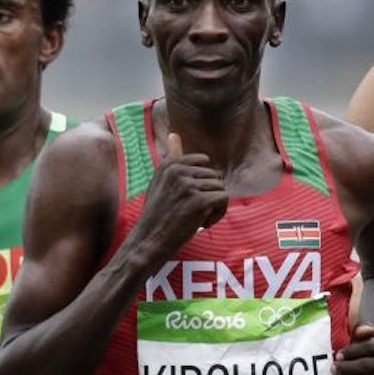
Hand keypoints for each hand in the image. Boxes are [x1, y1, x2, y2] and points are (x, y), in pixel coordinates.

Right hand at [133, 132, 229, 254]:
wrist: (149, 240)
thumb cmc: (157, 214)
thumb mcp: (160, 181)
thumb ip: (171, 157)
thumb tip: (174, 134)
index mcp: (169, 164)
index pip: (204, 162)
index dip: (202, 181)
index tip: (189, 196)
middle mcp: (178, 171)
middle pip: (214, 176)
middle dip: (209, 194)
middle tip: (192, 211)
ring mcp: (188, 185)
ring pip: (220, 188)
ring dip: (214, 206)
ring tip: (197, 217)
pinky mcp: (199, 201)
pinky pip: (223, 199)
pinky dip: (218, 214)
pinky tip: (203, 223)